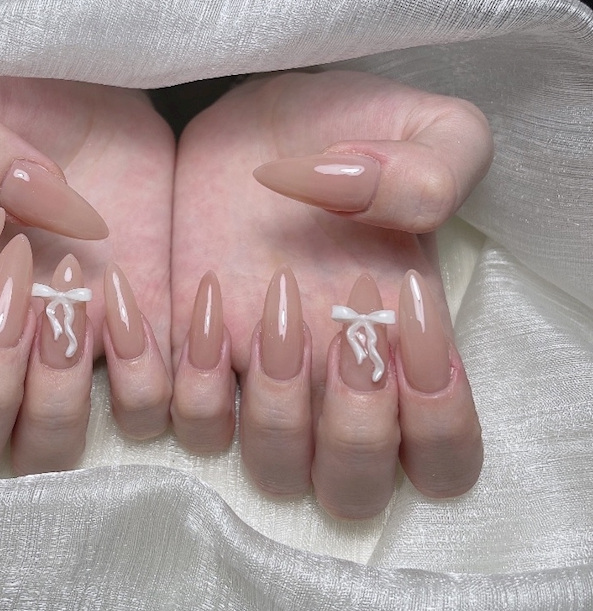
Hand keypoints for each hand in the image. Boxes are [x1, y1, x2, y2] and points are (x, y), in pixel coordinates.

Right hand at [0, 70, 176, 474]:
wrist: (97, 82)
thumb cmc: (5, 81)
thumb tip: (23, 208)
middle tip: (27, 283)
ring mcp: (66, 350)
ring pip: (46, 454)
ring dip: (64, 395)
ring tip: (90, 289)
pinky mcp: (140, 338)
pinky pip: (144, 412)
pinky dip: (153, 376)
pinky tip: (150, 293)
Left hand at [171, 70, 490, 517]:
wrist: (252, 120)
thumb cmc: (346, 125)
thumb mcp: (424, 126)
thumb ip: (434, 173)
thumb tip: (371, 225)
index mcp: (403, 343)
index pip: (442, 456)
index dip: (435, 420)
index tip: (406, 312)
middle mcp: (330, 378)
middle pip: (350, 490)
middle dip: (351, 431)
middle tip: (339, 326)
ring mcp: (254, 374)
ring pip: (265, 467)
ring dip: (270, 403)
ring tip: (266, 292)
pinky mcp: (182, 353)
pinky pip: (168, 418)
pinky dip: (178, 377)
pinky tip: (200, 292)